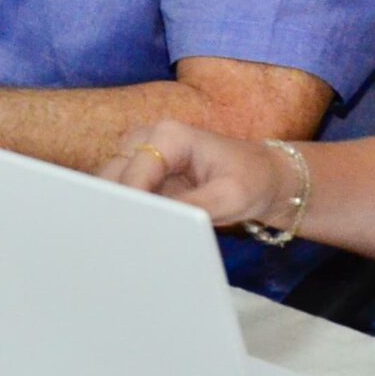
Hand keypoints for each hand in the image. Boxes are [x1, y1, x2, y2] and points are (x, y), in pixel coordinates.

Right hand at [95, 119, 297, 229]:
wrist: (264, 178)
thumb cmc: (252, 181)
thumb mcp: (230, 197)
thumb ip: (192, 208)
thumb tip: (158, 222)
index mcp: (168, 134)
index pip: (133, 172)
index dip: (128, 204)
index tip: (130, 234)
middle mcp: (147, 139)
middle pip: (112, 177)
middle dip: (115, 208)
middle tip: (124, 241)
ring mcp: (141, 156)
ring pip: (110, 187)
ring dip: (118, 212)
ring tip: (130, 240)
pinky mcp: (141, 175)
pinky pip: (121, 196)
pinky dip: (125, 214)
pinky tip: (135, 234)